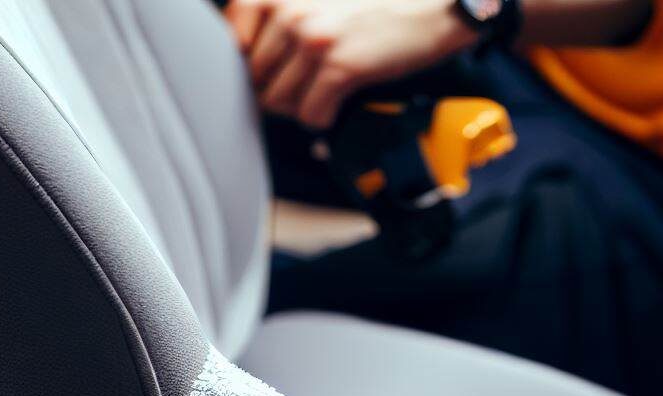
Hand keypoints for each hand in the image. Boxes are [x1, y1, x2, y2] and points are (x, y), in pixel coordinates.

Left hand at [224, 0, 477, 128]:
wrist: (429, 6)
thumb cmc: (372, 5)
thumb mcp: (315, 0)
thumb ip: (278, 22)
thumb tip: (246, 67)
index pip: (232, 40)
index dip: (250, 65)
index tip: (269, 71)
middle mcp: (289, 11)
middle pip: (256, 79)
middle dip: (277, 91)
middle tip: (306, 84)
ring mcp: (313, 39)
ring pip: (280, 102)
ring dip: (301, 106)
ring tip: (324, 89)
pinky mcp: (339, 67)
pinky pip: (310, 114)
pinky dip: (323, 116)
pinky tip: (339, 99)